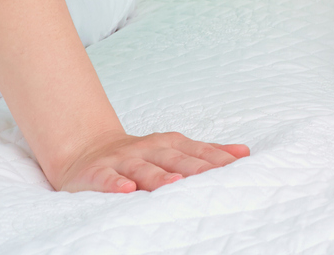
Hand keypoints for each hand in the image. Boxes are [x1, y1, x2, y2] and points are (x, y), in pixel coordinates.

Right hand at [48, 128, 249, 193]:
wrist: (88, 151)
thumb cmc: (141, 157)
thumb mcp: (174, 151)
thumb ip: (207, 153)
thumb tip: (244, 153)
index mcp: (169, 145)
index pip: (197, 152)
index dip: (216, 159)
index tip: (238, 168)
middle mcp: (148, 149)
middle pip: (174, 159)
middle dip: (194, 167)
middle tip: (213, 177)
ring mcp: (122, 160)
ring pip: (142, 168)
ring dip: (158, 175)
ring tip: (173, 184)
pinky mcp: (97, 173)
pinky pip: (106, 178)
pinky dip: (115, 183)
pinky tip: (125, 189)